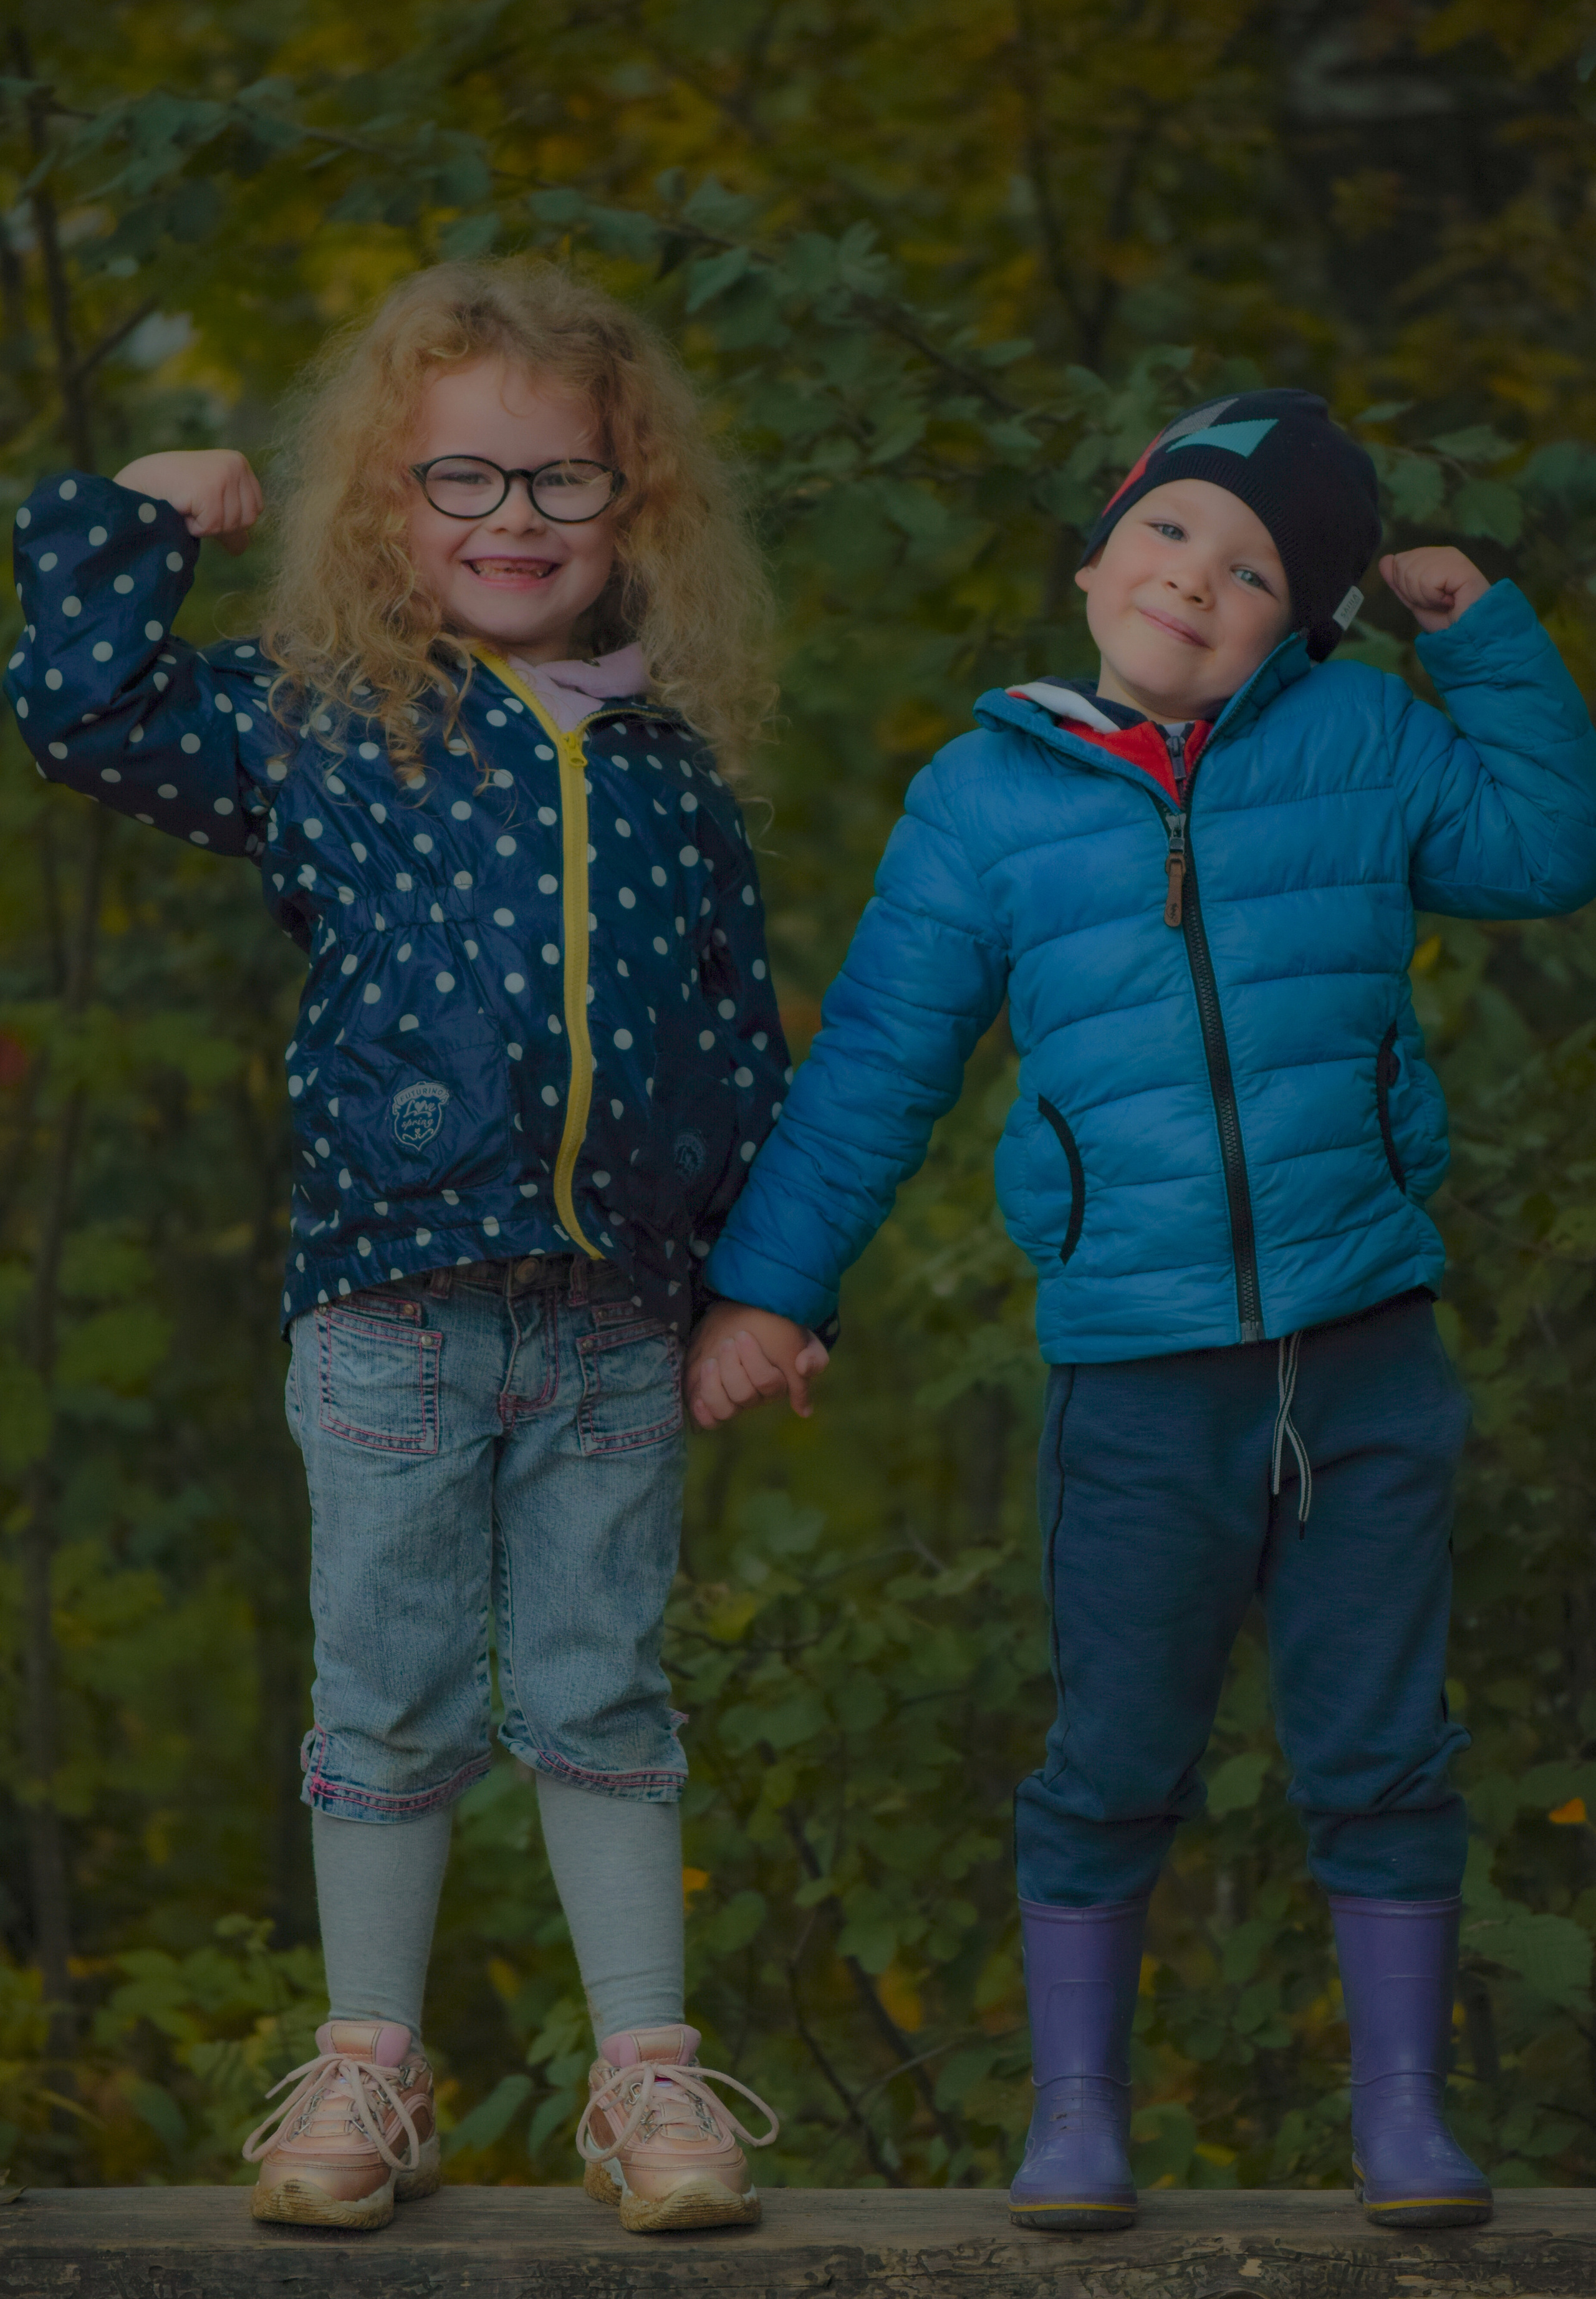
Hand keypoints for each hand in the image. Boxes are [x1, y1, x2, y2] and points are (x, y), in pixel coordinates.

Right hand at [112, 449, 262, 556]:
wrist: (139, 483)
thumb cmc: (173, 492)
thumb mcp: (209, 501)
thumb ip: (229, 520)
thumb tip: (242, 547)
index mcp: (240, 463)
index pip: (255, 511)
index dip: (230, 518)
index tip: (206, 504)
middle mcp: (235, 464)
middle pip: (248, 520)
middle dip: (220, 523)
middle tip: (195, 506)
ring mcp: (223, 474)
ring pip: (230, 525)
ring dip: (205, 525)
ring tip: (187, 505)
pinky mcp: (209, 488)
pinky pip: (212, 527)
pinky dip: (194, 527)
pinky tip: (181, 508)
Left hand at [686, 1299, 829, 1429]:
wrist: (739, 1311)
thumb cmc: (772, 1324)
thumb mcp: (801, 1336)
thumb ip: (814, 1358)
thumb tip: (804, 1380)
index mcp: (776, 1385)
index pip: (768, 1384)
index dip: (753, 1363)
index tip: (742, 1336)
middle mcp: (755, 1396)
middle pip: (745, 1396)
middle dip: (732, 1367)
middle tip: (727, 1343)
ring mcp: (732, 1399)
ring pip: (725, 1410)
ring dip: (713, 1386)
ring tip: (710, 1362)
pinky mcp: (709, 1399)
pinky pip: (710, 1421)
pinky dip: (703, 1414)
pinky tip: (700, 1400)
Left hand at [1380, 547, 1489, 632]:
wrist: (1469, 637)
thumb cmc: (1448, 621)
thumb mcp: (1416, 601)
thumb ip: (1400, 580)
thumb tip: (1385, 560)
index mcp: (1434, 557)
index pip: (1399, 561)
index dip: (1406, 588)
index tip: (1429, 600)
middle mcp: (1444, 553)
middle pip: (1402, 565)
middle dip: (1414, 593)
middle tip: (1437, 603)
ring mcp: (1452, 557)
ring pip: (1412, 573)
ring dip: (1425, 598)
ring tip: (1444, 603)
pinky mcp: (1459, 566)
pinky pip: (1426, 580)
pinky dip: (1434, 599)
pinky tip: (1451, 601)